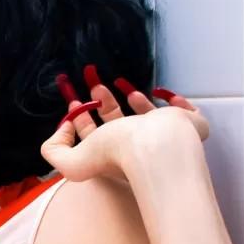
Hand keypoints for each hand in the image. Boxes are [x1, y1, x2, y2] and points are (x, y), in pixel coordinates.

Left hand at [40, 66, 209, 184]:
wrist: (157, 147)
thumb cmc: (117, 153)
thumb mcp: (70, 162)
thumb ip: (54, 149)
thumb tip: (65, 126)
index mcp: (112, 155)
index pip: (92, 136)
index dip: (80, 119)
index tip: (73, 101)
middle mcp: (138, 146)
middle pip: (115, 121)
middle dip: (102, 101)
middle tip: (93, 83)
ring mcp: (164, 135)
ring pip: (147, 114)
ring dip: (133, 97)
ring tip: (120, 82)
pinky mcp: (189, 125)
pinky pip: (185, 112)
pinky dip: (174, 100)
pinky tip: (160, 91)